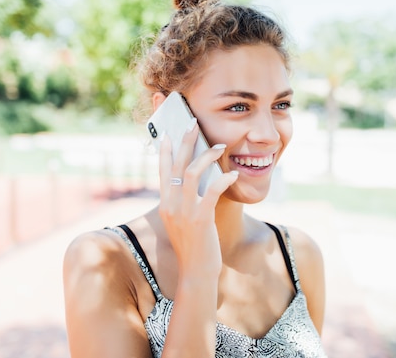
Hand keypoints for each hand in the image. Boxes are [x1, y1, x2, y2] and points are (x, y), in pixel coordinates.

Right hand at [158, 118, 238, 277]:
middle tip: (193, 123)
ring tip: (220, 145)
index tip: (167, 132)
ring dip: (206, 155)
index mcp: (164, 203)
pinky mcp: (200, 218)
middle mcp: (170, 204)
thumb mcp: (183, 221)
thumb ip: (183, 201)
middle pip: (175, 164)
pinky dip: (223, 179)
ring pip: (191, 172)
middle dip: (185, 141)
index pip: (161, 170)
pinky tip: (233, 173)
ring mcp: (183, 211)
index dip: (164, 150)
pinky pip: (212, 191)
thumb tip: (194, 180)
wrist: (196, 272)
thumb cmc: (194, 246)